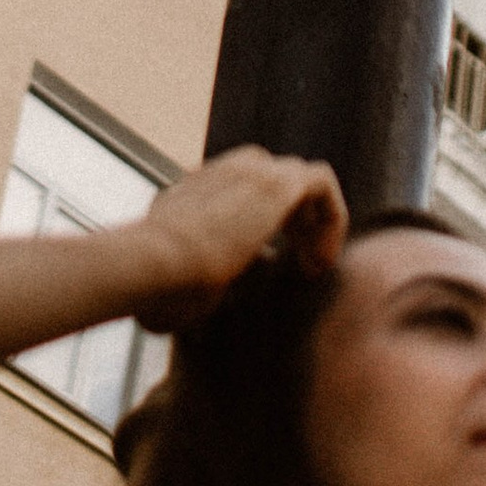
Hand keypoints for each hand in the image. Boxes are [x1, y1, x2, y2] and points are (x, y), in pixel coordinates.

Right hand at [136, 149, 347, 333]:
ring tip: (315, 265)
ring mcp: (247, 171)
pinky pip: (321, 184)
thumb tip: (191, 314)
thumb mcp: (170, 285)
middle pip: (271, 180)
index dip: (259, 228)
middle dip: (292, 220)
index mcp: (189, 192)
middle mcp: (218, 174)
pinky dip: (331, 217)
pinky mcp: (277, 182)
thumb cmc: (155, 286)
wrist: (154, 262)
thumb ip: (188, 289)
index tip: (268, 268)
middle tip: (299, 263)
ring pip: (299, 180)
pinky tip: (322, 259)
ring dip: (313, 221)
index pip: (235, 194)